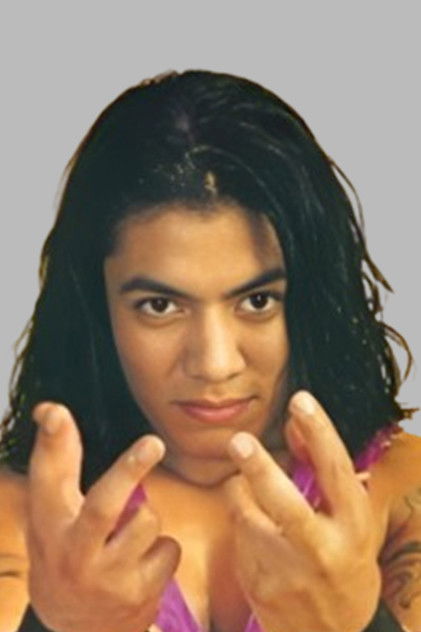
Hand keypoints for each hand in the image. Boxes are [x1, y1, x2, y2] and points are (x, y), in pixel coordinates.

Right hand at [27, 403, 180, 631]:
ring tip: (127, 540)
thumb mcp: (52, 516)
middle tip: (153, 443)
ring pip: (147, 520)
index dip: (52, 443)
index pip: (47, 477)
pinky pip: (168, 548)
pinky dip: (162, 549)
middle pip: (104, 505)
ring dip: (146, 521)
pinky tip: (141, 567)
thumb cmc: (65, 554)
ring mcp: (106, 578)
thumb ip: (58, 464)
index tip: (54, 412)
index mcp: (49, 527)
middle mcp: (74, 554)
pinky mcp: (137, 596)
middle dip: (130, 470)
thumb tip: (51, 409)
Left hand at [225, 390, 380, 631]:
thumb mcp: (349, 518)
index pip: (336, 472)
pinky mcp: (259, 586)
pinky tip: (255, 534)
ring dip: (239, 491)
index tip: (301, 400)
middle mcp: (323, 550)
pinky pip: (236, 536)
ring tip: (246, 486)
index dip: (319, 432)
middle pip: (286, 505)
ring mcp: (288, 572)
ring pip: (246, 515)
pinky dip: (239, 523)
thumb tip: (296, 425)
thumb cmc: (344, 562)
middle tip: (238, 441)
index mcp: (353, 526)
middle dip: (260, 470)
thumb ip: (324, 471)